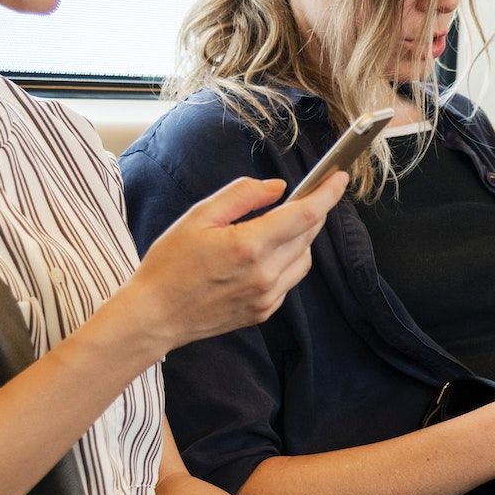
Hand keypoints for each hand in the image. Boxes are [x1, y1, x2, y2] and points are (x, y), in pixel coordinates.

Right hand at [125, 173, 348, 353]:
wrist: (155, 316)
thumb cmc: (170, 264)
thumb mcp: (199, 216)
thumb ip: (242, 195)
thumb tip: (278, 188)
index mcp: (250, 246)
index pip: (306, 215)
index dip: (327, 194)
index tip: (339, 178)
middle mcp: (266, 274)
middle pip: (309, 234)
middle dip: (311, 211)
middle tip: (301, 196)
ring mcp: (267, 297)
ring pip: (304, 257)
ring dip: (300, 237)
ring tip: (274, 226)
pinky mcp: (264, 312)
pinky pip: (290, 279)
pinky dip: (287, 261)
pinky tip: (263, 255)